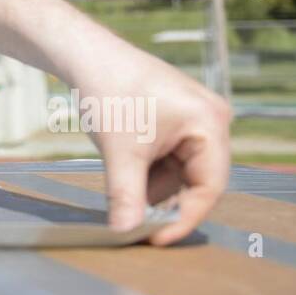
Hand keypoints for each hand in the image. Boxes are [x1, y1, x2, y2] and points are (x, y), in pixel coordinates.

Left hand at [74, 46, 231, 244]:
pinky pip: (169, 157)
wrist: (84, 54)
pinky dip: (147, 168)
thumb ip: (127, 197)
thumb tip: (125, 234)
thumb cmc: (108, 91)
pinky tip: (123, 163)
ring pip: (179, 172)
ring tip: (120, 178)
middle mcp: (211, 120)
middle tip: (134, 219)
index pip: (209, 187)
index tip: (156, 240)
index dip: (184, 218)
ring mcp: (194, 118)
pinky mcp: (176, 118)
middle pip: (196, 180)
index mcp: (210, 123)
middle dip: (163, 199)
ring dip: (151, 183)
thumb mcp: (120, 152)